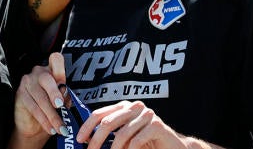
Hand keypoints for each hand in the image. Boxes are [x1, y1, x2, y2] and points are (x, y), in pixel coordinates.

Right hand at [14, 53, 68, 138]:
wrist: (35, 126)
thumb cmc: (51, 110)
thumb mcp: (62, 103)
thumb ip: (64, 96)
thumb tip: (64, 94)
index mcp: (52, 71)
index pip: (55, 59)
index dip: (59, 68)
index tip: (63, 84)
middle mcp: (39, 73)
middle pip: (46, 78)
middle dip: (54, 93)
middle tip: (60, 106)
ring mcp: (27, 82)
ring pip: (40, 97)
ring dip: (52, 115)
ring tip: (61, 128)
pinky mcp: (20, 94)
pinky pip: (33, 107)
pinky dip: (44, 120)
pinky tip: (51, 128)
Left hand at [78, 101, 201, 148]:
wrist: (173, 147)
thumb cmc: (146, 142)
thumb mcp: (124, 136)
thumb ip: (109, 133)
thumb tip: (85, 139)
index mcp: (123, 107)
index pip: (99, 114)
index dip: (87, 127)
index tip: (79, 140)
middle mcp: (134, 107)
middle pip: (108, 123)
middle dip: (96, 140)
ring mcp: (146, 114)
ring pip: (122, 134)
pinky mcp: (157, 125)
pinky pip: (137, 140)